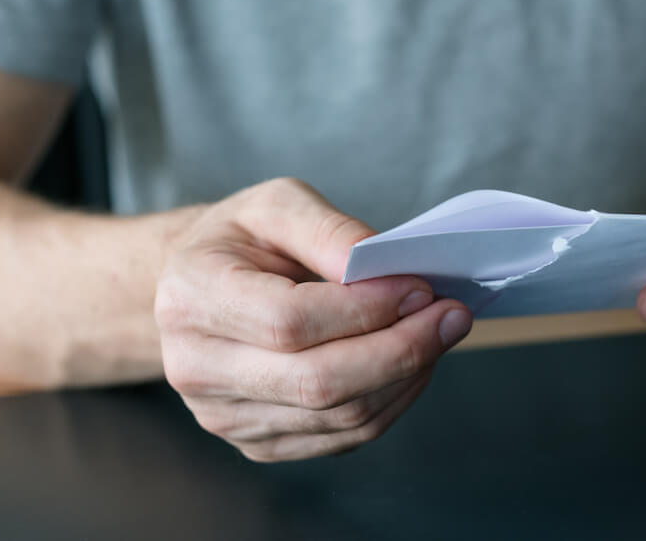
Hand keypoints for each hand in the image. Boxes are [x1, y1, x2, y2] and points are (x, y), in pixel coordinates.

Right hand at [154, 178, 472, 460]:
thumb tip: (388, 269)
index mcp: (193, 295)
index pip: (289, 322)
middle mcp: (196, 366)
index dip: (366, 310)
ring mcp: (222, 415)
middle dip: (402, 350)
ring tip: (437, 334)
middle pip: (317, 382)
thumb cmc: (242, 239)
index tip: (421, 287)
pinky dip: (391, 401)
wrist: (196, 286)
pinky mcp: (256, 442)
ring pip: (338, 418)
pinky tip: (410, 364)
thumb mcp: (278, 204)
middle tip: (452, 316)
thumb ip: (330, 230)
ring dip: (406, 377)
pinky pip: (340, 438)